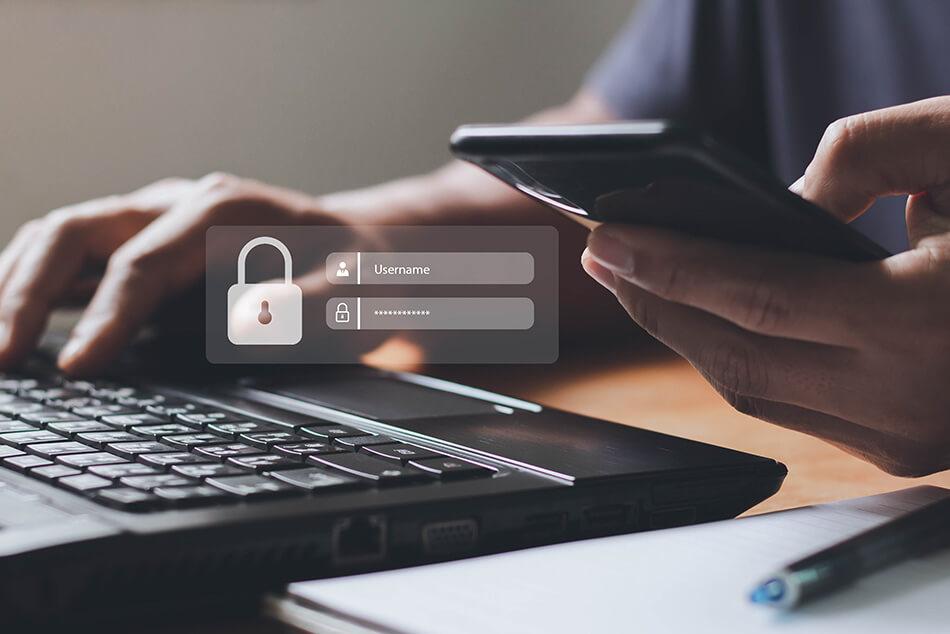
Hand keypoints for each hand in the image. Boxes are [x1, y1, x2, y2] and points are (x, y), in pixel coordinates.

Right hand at [0, 173, 360, 374]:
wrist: (359, 252)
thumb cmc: (356, 274)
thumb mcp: (354, 294)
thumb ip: (310, 307)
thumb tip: (248, 322)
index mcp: (223, 210)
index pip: (143, 263)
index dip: (105, 317)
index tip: (75, 369)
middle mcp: (177, 204)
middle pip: (77, 232)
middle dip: (25, 293)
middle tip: (0, 359)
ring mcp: (154, 221)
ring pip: (60, 237)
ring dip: (11, 284)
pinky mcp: (144, 246)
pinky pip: (73, 258)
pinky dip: (30, 285)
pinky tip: (9, 324)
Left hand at [583, 96, 949, 475]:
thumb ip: (855, 161)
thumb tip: (771, 208)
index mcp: (929, 324)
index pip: (754, 297)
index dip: (668, 265)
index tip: (604, 236)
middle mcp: (911, 400)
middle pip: (734, 356)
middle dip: (656, 303)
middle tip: (605, 255)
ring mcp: (906, 437)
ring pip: (754, 391)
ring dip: (686, 335)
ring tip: (640, 281)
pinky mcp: (903, 445)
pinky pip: (791, 404)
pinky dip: (738, 358)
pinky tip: (708, 317)